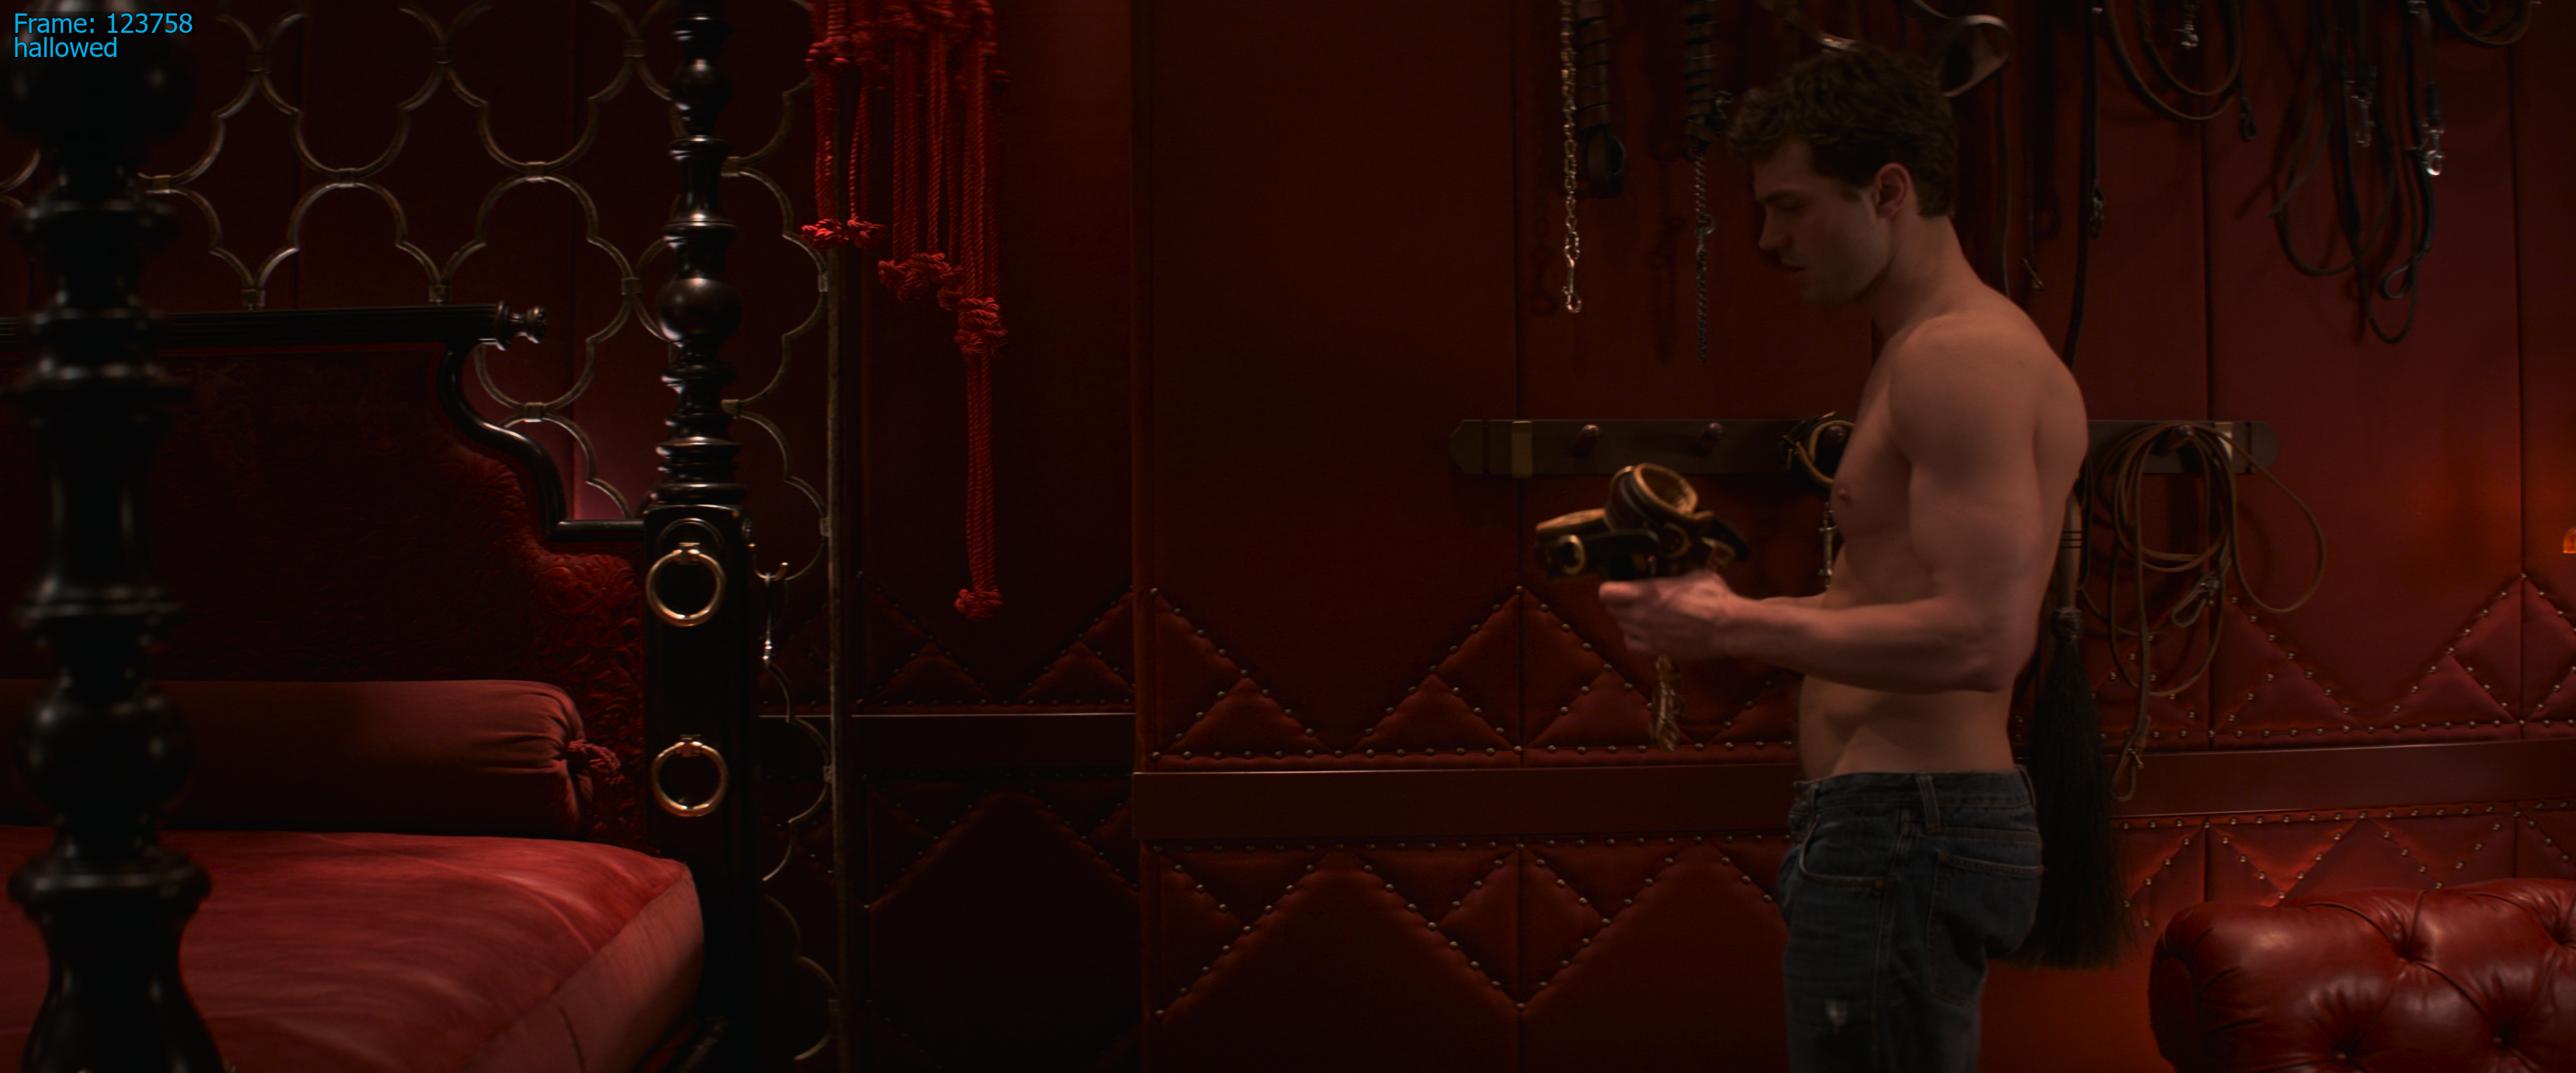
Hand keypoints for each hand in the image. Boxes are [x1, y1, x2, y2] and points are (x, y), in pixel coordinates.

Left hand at [1596, 570, 1745, 660]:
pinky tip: (1646, 633)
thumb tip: (1667, 566)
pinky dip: (1634, 639)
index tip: (1618, 586)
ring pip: (1621, 627)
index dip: (1610, 589)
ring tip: (1643, 616)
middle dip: (1620, 603)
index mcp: (1646, 592)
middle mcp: (1640, 614)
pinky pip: (1631, 645)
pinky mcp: (1656, 650)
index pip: (1606, 592)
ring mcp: (1646, 634)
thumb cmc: (1714, 597)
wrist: (1728, 628)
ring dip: (1628, 620)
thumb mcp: (1692, 574)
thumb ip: (1673, 571)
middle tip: (1633, 599)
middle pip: (1612, 610)